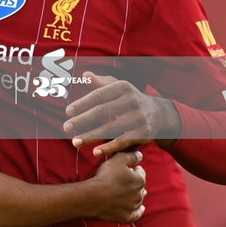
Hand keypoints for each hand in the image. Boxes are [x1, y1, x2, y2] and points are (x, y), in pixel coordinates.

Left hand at [63, 73, 181, 156]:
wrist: (159, 113)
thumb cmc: (129, 98)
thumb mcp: (117, 86)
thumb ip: (100, 82)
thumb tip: (85, 75)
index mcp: (123, 87)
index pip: (98, 95)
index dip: (82, 103)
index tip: (67, 112)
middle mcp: (132, 101)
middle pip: (102, 111)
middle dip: (82, 120)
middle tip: (66, 127)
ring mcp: (139, 118)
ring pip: (111, 128)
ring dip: (91, 136)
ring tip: (75, 142)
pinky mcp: (144, 133)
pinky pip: (123, 141)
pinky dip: (109, 147)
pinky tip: (95, 151)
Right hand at [89, 149, 146, 222]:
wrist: (94, 196)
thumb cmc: (105, 177)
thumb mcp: (118, 159)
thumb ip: (131, 156)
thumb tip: (140, 155)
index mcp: (139, 180)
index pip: (141, 172)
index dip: (134, 169)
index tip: (128, 168)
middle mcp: (139, 194)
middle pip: (140, 186)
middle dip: (135, 183)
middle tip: (125, 180)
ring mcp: (133, 206)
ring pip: (139, 199)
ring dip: (135, 195)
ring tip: (129, 192)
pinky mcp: (127, 216)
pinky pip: (137, 214)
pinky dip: (138, 211)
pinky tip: (140, 209)